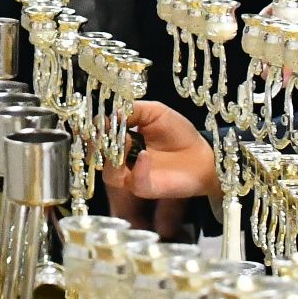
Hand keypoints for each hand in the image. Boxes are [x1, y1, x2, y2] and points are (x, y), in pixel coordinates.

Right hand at [101, 101, 217, 240]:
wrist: (202, 156)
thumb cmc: (179, 133)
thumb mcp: (155, 112)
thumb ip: (133, 110)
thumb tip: (112, 112)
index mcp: (121, 137)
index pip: (99, 134)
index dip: (95, 128)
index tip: (96, 120)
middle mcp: (121, 158)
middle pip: (98, 155)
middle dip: (100, 142)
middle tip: (106, 131)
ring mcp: (131, 175)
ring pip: (109, 172)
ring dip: (114, 157)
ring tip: (127, 141)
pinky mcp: (144, 188)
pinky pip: (134, 182)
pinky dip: (138, 169)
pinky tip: (145, 156)